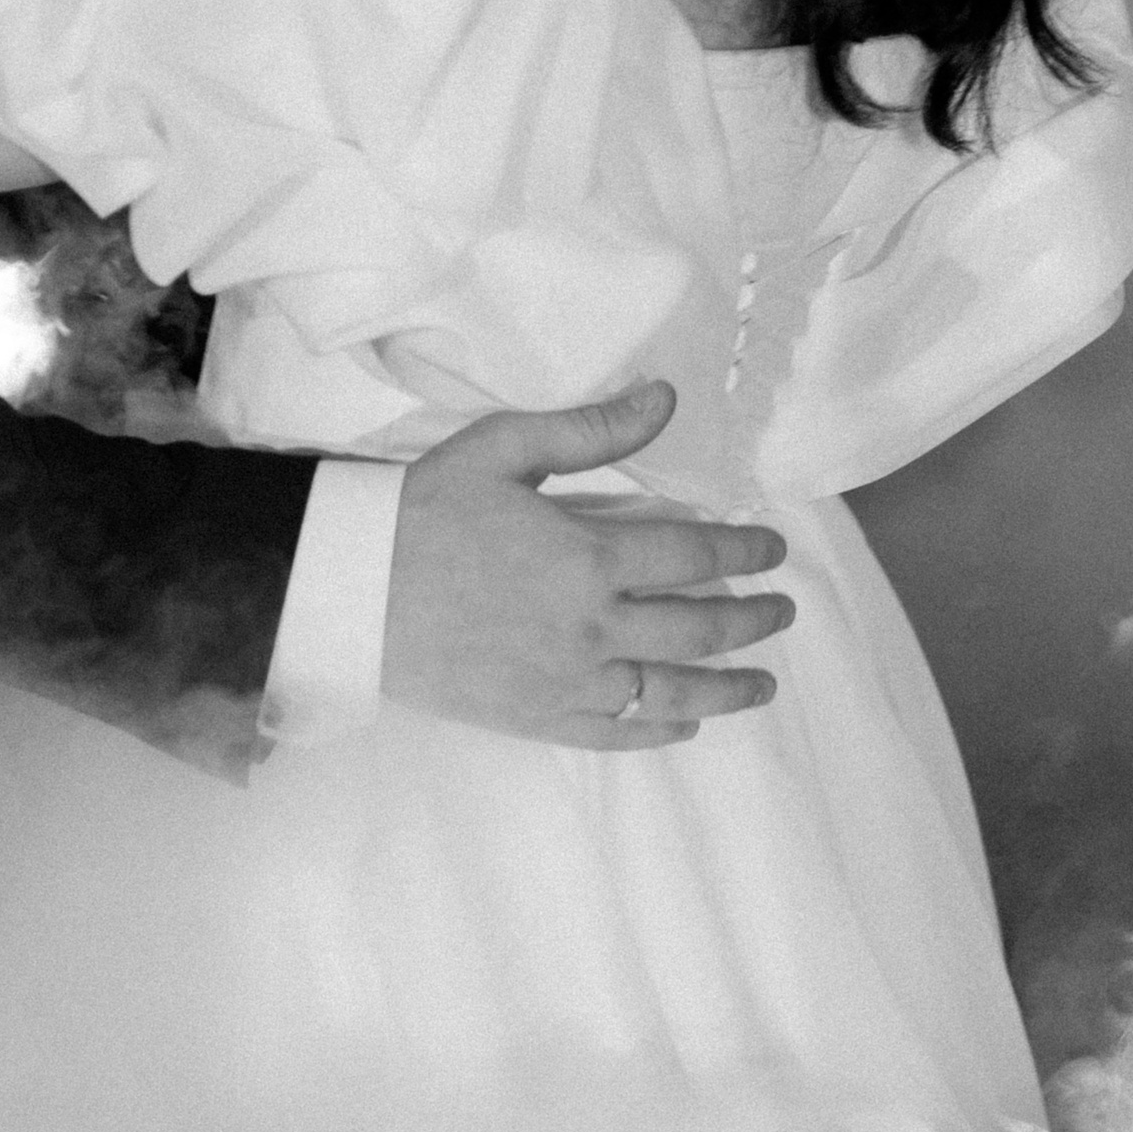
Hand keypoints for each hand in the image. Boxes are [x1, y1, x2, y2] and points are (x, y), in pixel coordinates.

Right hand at [382, 381, 791, 749]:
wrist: (349, 591)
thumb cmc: (423, 511)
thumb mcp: (503, 448)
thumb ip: (592, 429)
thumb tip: (667, 397)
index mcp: (589, 556)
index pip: (693, 552)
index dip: (743, 550)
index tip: (774, 549)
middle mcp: (593, 628)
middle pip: (697, 627)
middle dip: (751, 618)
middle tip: (783, 611)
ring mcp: (568, 682)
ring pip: (671, 693)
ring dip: (727, 689)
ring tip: (763, 685)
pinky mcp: (537, 718)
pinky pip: (617, 734)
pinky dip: (661, 732)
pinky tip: (684, 726)